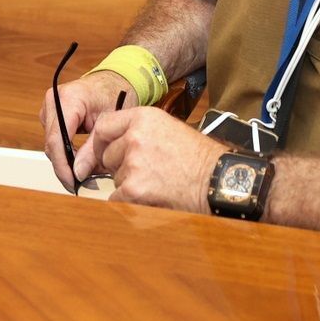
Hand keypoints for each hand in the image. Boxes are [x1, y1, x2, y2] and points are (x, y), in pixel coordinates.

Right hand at [39, 70, 132, 189]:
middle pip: (52, 143)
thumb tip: (78, 174)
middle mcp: (55, 100)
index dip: (62, 165)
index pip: (57, 139)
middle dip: (64, 166)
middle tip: (80, 183)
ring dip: (65, 159)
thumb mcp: (109, 125)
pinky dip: (65, 150)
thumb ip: (92, 151)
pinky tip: (78, 158)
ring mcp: (50, 106)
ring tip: (84, 171)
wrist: (114, 82)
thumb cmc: (115, 95)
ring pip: (52, 143)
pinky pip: (54, 138)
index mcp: (69, 99)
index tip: (72, 183)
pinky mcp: (51, 113)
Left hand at [77, 106, 225, 212]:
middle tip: (145, 171)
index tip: (101, 151)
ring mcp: (133, 162)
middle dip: (119, 166)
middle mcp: (135, 136)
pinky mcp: (134, 188)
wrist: (219, 179)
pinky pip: (117, 198)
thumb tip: (113, 144)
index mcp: (143, 117)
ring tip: (157, 182)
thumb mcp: (168, 128)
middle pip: (106, 155)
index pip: (103, 126)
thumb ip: (138, 131)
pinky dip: (129, 202)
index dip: (100, 142)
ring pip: (114, 177)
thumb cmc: (199, 157)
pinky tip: (151, 197)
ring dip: (129, 184)